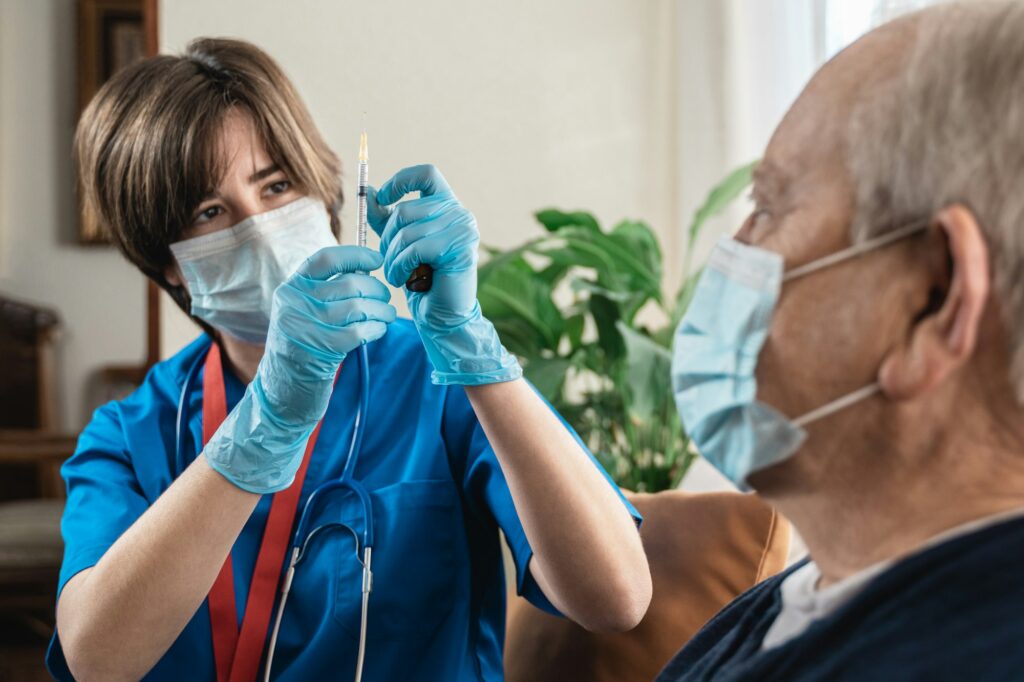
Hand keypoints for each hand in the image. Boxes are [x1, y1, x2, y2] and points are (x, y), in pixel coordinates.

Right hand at [204, 246, 395, 492]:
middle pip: (349, 283)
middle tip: (385, 299)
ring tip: (387, 315)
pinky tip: (379, 330)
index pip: (325, 259)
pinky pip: (360, 331)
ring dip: (381, 310)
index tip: (377, 259)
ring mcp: (306, 327)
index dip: (355, 255)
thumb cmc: (303, 349)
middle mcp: (294, 304)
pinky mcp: (320, 350)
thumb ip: (324, 291)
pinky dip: (376, 328)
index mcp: (291, 288)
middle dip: (376, 289)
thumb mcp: (304, 313)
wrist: (282, 392)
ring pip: (358, 306)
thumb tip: (365, 269)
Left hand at [369, 164, 520, 385]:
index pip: (426, 174)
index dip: (402, 181)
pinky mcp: (460, 249)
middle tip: (389, 260)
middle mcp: (460, 213)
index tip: (385, 199)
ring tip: (396, 274)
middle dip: (388, 237)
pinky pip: (416, 248)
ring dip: (393, 257)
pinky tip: (402, 280)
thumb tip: (371, 194)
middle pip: (408, 208)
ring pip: (408, 230)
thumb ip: (387, 219)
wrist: (442, 316)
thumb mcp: (400, 245)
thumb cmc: (421, 281)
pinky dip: (401, 266)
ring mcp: (463, 229)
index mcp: (448, 206)